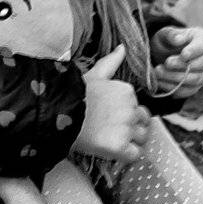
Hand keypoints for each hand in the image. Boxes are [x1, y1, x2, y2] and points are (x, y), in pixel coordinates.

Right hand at [73, 46, 150, 162]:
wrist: (58, 114)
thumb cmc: (73, 95)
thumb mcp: (94, 74)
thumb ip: (111, 62)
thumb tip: (122, 48)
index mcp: (127, 91)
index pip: (138, 106)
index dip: (127, 114)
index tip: (112, 118)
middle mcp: (131, 109)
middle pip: (144, 123)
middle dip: (134, 128)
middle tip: (114, 132)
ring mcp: (126, 128)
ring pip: (142, 139)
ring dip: (131, 142)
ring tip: (113, 142)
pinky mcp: (119, 146)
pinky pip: (134, 155)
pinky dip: (126, 156)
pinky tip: (113, 151)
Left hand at [150, 26, 202, 98]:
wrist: (165, 54)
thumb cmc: (168, 41)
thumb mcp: (166, 33)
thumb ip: (171, 34)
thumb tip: (177, 40)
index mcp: (202, 39)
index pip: (202, 45)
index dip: (194, 51)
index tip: (183, 54)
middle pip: (202, 64)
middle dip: (183, 65)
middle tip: (167, 63)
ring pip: (195, 79)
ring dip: (175, 77)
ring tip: (158, 72)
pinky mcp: (194, 86)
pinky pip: (187, 91)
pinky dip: (173, 88)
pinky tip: (160, 82)